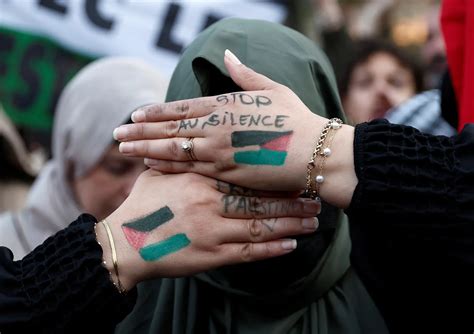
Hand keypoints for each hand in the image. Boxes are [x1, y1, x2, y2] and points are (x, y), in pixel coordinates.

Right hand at [96, 169, 320, 290]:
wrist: (124, 244)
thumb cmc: (142, 206)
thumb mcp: (159, 174)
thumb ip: (182, 157)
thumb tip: (197, 139)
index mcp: (200, 180)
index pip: (245, 174)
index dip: (273, 173)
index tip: (295, 170)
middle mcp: (209, 203)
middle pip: (259, 199)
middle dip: (290, 200)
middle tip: (314, 197)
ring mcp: (212, 230)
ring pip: (260, 225)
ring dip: (289, 224)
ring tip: (313, 221)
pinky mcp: (211, 256)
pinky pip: (248, 252)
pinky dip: (272, 249)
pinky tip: (292, 246)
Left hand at [114, 50, 328, 190]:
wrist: (315, 152)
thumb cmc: (297, 119)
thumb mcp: (272, 89)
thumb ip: (245, 74)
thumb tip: (227, 54)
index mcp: (226, 105)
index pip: (181, 108)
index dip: (154, 112)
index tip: (134, 115)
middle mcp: (216, 126)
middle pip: (169, 128)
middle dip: (139, 131)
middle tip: (115, 134)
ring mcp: (218, 150)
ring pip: (172, 148)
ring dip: (144, 148)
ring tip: (122, 150)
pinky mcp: (226, 172)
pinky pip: (190, 168)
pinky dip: (167, 165)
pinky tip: (149, 165)